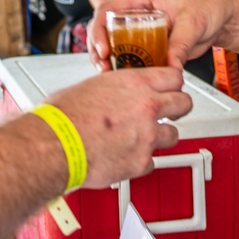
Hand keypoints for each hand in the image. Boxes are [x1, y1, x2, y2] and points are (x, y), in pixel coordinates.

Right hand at [42, 68, 191, 187]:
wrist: (54, 146)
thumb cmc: (63, 116)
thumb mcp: (91, 87)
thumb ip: (114, 90)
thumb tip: (114, 93)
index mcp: (134, 83)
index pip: (174, 76)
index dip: (172, 83)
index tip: (169, 89)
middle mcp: (146, 107)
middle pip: (184, 103)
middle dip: (177, 108)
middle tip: (167, 112)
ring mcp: (147, 136)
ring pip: (174, 135)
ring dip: (161, 136)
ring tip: (142, 138)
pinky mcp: (141, 162)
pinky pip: (151, 162)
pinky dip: (141, 161)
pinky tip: (125, 156)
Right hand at [90, 0, 238, 71]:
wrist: (222, 15)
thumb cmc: (208, 5)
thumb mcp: (193, 23)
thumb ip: (180, 45)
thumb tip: (170, 66)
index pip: (108, 9)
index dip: (99, 29)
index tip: (103, 49)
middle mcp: (137, 11)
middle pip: (105, 27)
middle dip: (99, 48)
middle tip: (102, 67)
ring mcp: (141, 27)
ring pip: (114, 42)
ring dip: (109, 59)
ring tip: (109, 74)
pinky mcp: (148, 42)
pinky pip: (131, 53)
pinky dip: (125, 65)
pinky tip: (125, 77)